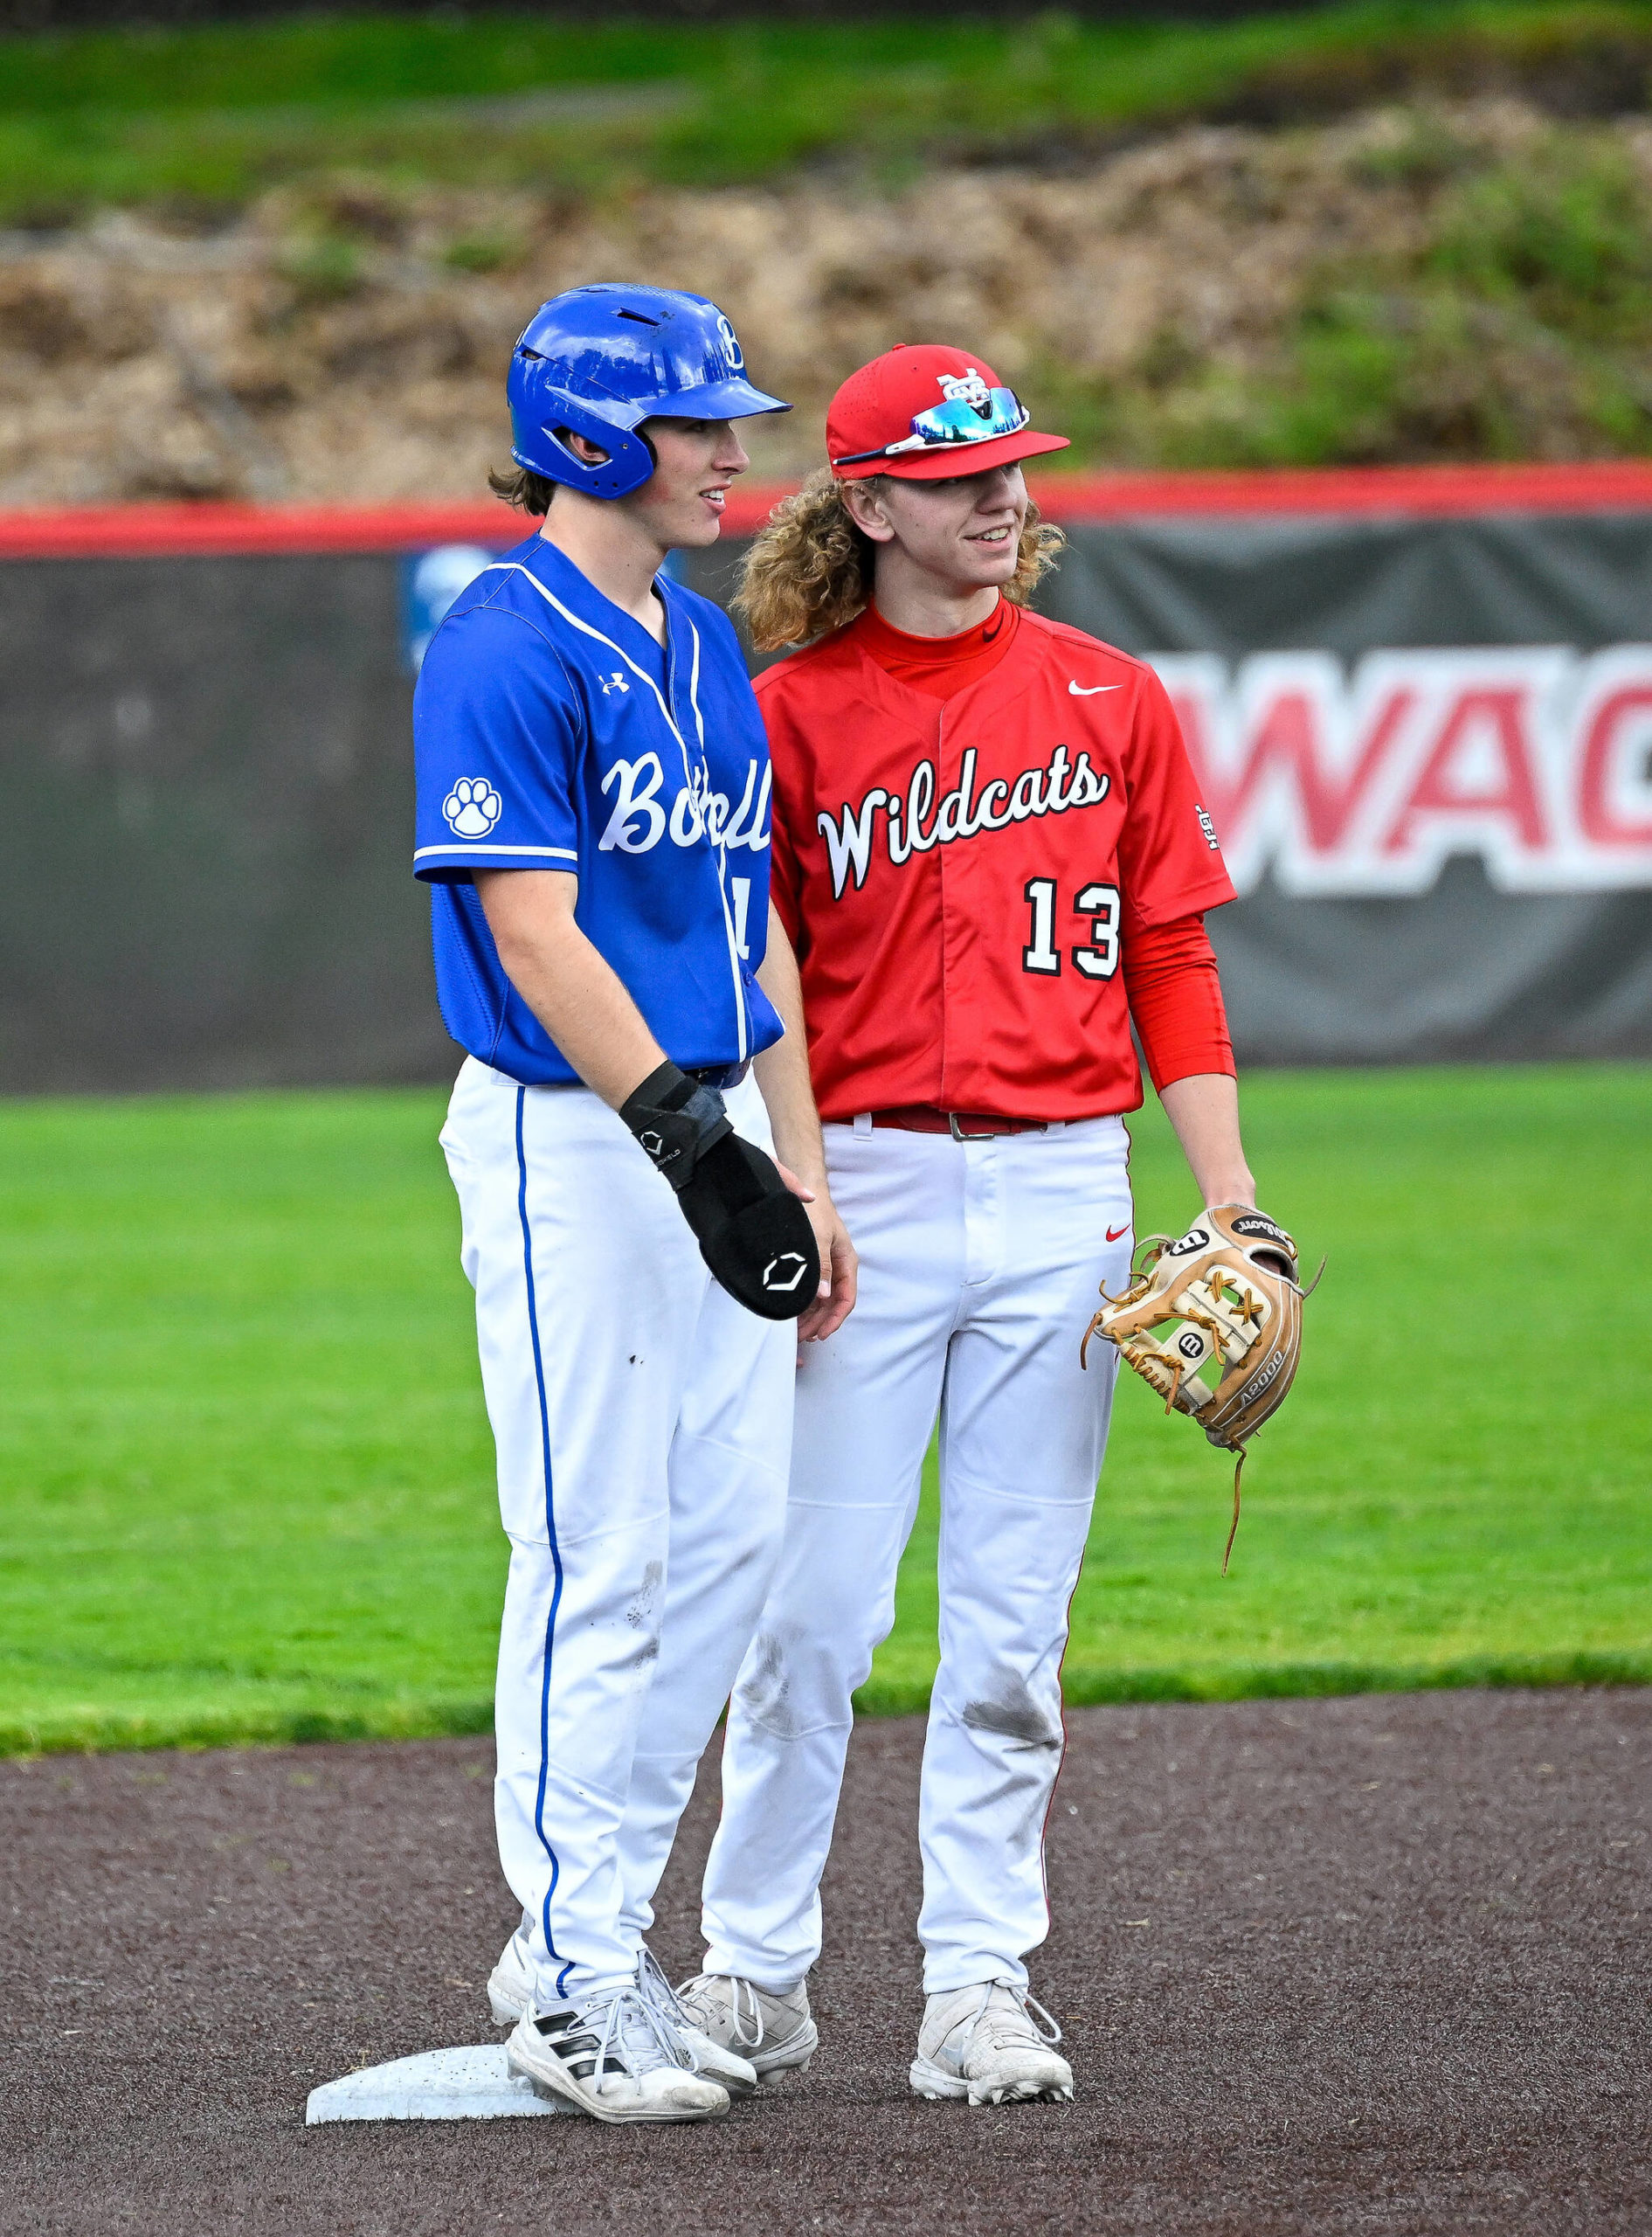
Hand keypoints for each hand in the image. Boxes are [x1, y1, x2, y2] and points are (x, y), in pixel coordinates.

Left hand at [775, 1162, 857, 1343]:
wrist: (803, 1190)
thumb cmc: (815, 1212)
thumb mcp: (820, 1239)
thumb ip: (822, 1266)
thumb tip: (824, 1295)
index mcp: (845, 1263)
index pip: (846, 1299)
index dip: (835, 1320)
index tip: (821, 1334)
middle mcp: (837, 1269)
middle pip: (832, 1305)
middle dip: (819, 1323)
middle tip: (803, 1338)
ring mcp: (825, 1269)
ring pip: (820, 1301)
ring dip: (810, 1317)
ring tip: (796, 1332)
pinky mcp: (812, 1268)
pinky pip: (810, 1292)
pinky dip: (802, 1305)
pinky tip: (792, 1314)